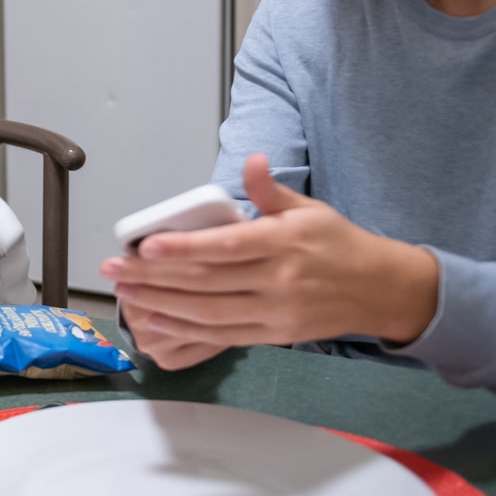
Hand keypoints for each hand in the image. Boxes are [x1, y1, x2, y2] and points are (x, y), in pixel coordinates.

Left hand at [99, 154, 440, 368]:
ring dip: (161, 305)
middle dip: (154, 277)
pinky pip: (221, 335)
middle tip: (114, 269)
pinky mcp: (273, 335)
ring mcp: (275, 312)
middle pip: (206, 282)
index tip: (145, 246)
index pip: (225, 247)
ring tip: (125, 294)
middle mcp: (278, 280)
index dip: (183, 248)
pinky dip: (186, 329)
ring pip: (208, 313)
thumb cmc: (338, 243)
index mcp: (284, 242)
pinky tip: (158, 319)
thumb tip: (252, 160)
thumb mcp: (309, 208)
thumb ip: (270, 190)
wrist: (380, 290)